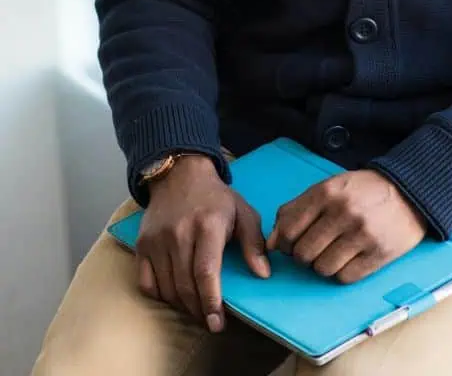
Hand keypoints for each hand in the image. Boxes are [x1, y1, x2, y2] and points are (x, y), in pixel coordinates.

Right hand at [136, 154, 268, 332]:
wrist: (180, 174)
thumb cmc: (216, 198)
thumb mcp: (243, 212)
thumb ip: (254, 242)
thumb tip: (263, 274)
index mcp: (207, 225)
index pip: (206, 272)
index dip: (211, 301)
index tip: (217, 323)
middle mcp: (179, 233)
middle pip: (186, 286)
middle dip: (199, 310)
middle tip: (210, 320)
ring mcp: (157, 240)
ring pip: (167, 288)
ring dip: (182, 306)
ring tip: (196, 308)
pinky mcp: (142, 244)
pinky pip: (146, 283)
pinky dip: (160, 296)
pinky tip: (175, 295)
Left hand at [266, 169, 425, 283]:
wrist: (409, 192)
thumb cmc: (362, 191)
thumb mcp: (329, 187)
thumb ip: (296, 210)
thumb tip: (271, 243)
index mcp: (327, 191)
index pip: (288, 229)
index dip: (284, 242)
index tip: (291, 243)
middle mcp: (343, 212)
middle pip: (303, 253)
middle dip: (304, 256)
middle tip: (316, 247)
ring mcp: (362, 234)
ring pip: (322, 269)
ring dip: (324, 265)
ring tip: (335, 251)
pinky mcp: (379, 254)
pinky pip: (345, 277)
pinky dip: (343, 272)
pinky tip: (350, 258)